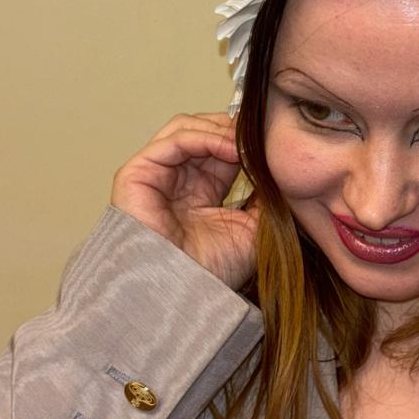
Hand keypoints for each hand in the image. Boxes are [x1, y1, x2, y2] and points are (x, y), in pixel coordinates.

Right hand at [110, 112, 257, 291]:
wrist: (184, 291)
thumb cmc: (213, 270)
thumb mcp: (253, 228)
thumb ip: (266, 197)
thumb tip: (281, 170)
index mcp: (198, 190)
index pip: (220, 147)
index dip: (243, 140)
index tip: (270, 141)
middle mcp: (175, 179)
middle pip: (202, 130)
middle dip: (232, 129)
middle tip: (259, 136)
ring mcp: (155, 174)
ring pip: (186, 128)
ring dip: (220, 129)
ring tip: (246, 142)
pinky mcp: (137, 173)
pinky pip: (175, 140)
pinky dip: (206, 137)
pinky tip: (231, 148)